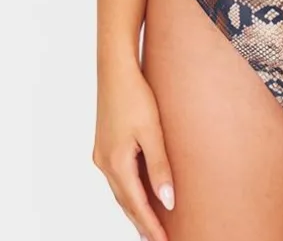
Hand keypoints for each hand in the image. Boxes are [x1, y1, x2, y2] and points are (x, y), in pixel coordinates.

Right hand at [92, 58, 174, 240]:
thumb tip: (168, 201)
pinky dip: (128, 191)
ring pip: (120, 191)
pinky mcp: (104, 145)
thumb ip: (160, 167)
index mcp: (116, 163)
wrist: (115, 69)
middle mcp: (104, 163)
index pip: (137, 205)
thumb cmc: (135, 95)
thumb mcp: (152, 131)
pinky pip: (117, 177)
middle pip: (125, 203)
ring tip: (148, 226)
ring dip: (134, 209)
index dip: (151, 226)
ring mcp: (101, 154)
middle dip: (141, 223)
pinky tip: (137, 193)